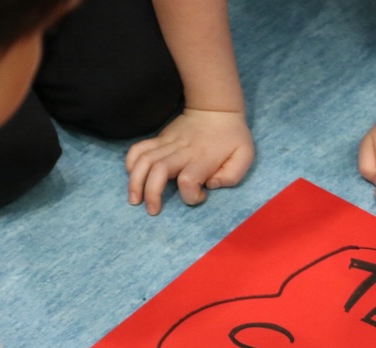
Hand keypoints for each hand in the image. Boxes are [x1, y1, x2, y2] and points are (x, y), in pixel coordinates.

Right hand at [125, 108, 253, 214]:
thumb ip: (232, 175)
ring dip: (135, 182)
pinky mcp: (160, 138)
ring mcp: (168, 144)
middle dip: (151, 194)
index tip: (201, 196)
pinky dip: (131, 163)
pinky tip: (132, 176)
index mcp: (203, 159)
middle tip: (152, 211)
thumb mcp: (244, 155)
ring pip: (144, 161)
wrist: (215, 108)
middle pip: (158, 171)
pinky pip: (139, 149)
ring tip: (134, 200)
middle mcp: (182, 152)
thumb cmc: (232, 137)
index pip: (188, 181)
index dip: (191, 196)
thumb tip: (211, 185)